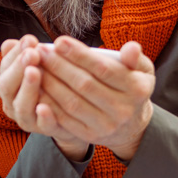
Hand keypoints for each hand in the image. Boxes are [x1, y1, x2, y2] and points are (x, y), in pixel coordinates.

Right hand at [0, 35, 89, 160]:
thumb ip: (25, 55)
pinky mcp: (47, 131)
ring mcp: (28, 119)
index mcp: (9, 85)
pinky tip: (44, 107)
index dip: (15, 54)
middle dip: (18, 68)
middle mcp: (12, 103)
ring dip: (27, 88)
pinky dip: (43, 117)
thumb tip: (9, 43)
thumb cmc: (51, 83)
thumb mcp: (39, 66)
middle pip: (6, 87)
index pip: (4, 68)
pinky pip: (43, 126)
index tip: (30, 40)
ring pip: (21, 107)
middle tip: (31, 53)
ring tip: (35, 72)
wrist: (71, 114)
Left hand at [35, 38, 155, 161]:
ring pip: (72, 103)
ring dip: (50, 83)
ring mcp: (106, 126)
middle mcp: (123, 110)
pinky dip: (49, 104)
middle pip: (84, 85)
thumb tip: (131, 48)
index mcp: (137, 90)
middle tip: (41, 51)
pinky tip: (37, 89)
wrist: (131, 125)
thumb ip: (135, 58)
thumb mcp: (141, 71)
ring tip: (35, 66)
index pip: (104, 69)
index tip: (59, 41)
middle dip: (59, 66)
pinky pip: (65, 120)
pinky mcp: (90, 136)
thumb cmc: (131, 87)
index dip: (79, 55)